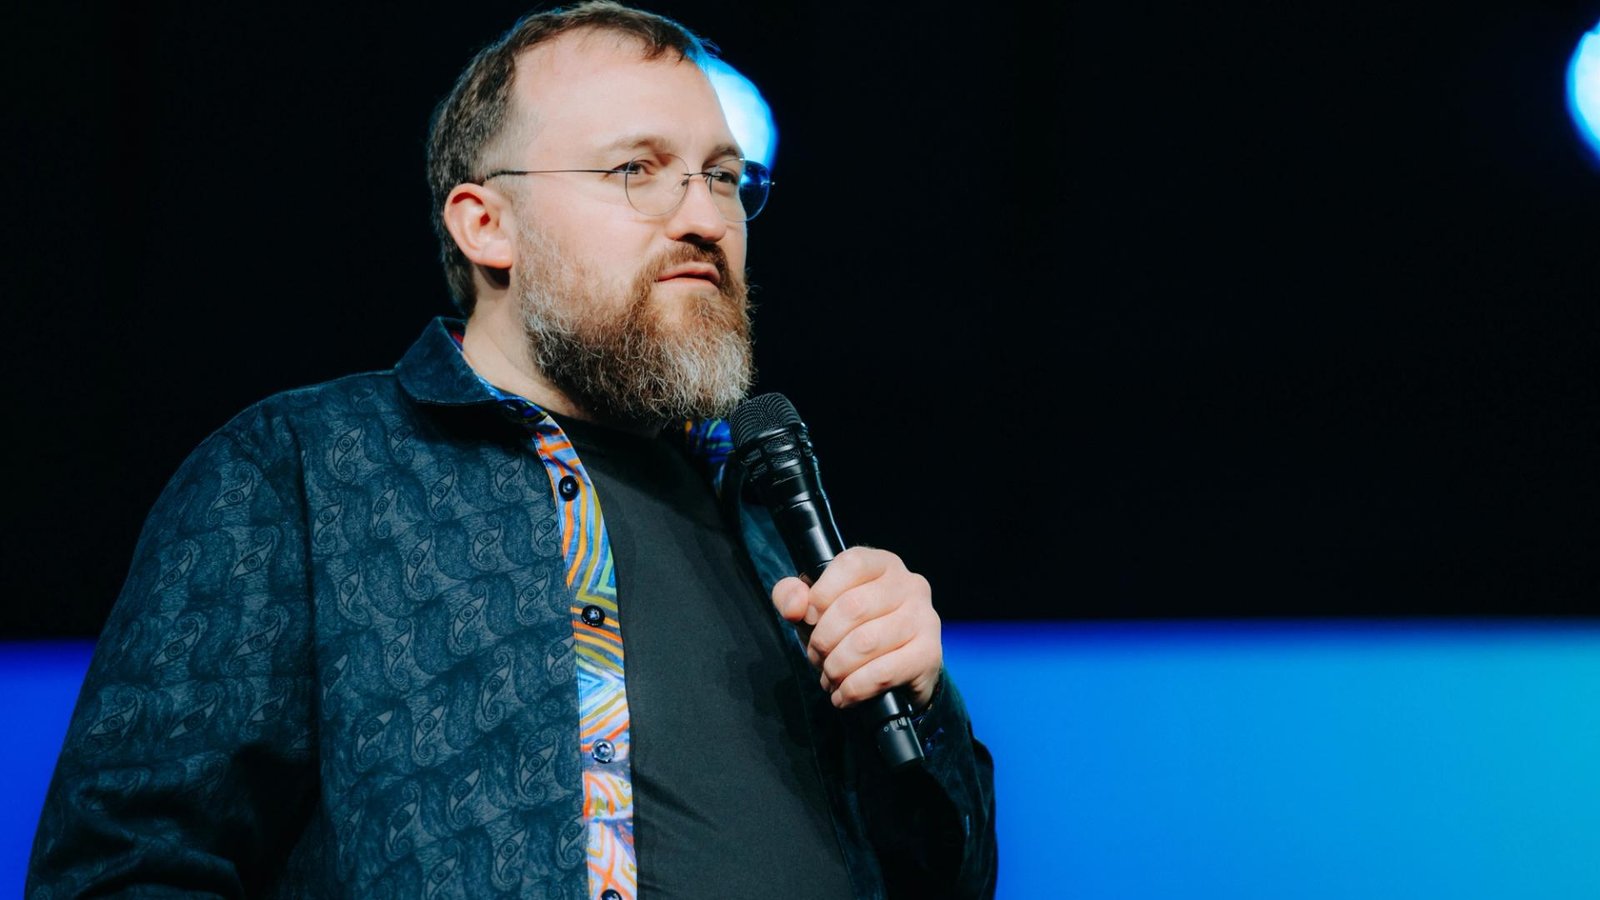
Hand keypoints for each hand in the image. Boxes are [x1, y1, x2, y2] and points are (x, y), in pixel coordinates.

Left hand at [771, 546, 941, 710]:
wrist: (900, 670)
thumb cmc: (854, 630)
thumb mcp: (818, 607)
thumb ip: (793, 596)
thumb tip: (794, 607)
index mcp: (882, 564)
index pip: (851, 565)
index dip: (821, 594)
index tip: (808, 619)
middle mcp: (910, 585)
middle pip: (854, 607)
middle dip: (824, 640)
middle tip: (817, 657)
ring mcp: (925, 618)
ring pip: (866, 642)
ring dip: (837, 667)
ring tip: (830, 676)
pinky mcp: (929, 654)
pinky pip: (883, 673)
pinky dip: (854, 688)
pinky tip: (844, 694)